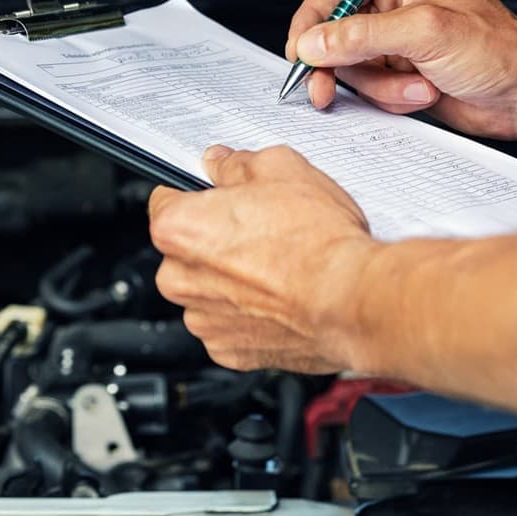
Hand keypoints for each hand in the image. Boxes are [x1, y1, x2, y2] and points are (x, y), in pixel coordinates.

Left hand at [148, 144, 374, 373]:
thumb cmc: (318, 242)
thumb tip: (222, 163)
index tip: (218, 197)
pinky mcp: (229, 352)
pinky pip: (229, 324)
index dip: (197, 194)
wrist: (351, 301)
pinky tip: (281, 296)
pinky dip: (250, 314)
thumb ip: (238, 164)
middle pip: (184, 250)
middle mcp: (179, 278)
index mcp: (179, 228)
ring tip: (278, 265)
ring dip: (232, 280)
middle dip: (215, 240)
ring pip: (206, 290)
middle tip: (261, 229)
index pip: (164, 200)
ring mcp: (203, 320)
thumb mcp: (281, 168)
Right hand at [288, 0, 516, 141]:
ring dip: (380, 87)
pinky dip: (391, 99)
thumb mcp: (426, 34)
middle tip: (325, 90)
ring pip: (354, 68)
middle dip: (342, 66)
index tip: (300, 53)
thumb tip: (314, 42)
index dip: (312, 23)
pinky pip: (373, 89)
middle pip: (338, 34)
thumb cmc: (500, 52)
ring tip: (418, 88)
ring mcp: (401, 42)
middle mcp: (399, 4)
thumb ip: (363, 35)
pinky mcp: (405, 73)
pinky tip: (424, 95)